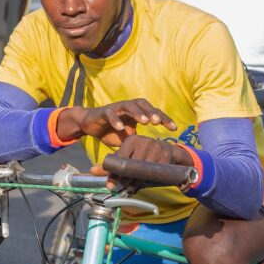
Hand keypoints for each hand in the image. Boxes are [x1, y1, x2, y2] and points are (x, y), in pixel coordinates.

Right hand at [58, 99, 175, 147]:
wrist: (89, 124)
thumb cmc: (110, 131)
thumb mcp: (127, 139)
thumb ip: (138, 144)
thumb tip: (151, 159)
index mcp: (136, 113)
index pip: (152, 113)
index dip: (164, 119)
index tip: (174, 128)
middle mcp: (127, 107)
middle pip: (143, 104)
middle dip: (152, 113)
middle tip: (159, 122)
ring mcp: (116, 108)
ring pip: (129, 106)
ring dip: (137, 113)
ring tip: (145, 122)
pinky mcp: (103, 112)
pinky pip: (110, 113)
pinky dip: (116, 120)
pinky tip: (120, 128)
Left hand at [89, 135, 188, 189]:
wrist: (170, 154)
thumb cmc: (145, 157)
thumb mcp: (129, 159)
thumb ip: (111, 164)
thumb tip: (92, 170)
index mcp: (132, 140)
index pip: (120, 159)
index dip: (115, 174)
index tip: (111, 184)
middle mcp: (144, 141)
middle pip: (130, 166)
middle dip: (124, 180)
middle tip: (119, 190)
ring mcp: (156, 148)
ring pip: (141, 171)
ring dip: (134, 183)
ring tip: (129, 189)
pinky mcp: (166, 156)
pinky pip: (153, 173)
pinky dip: (146, 181)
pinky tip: (142, 185)